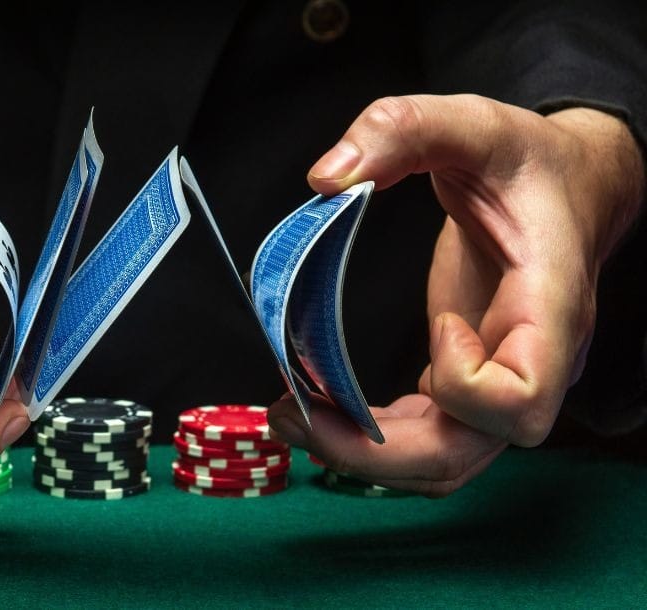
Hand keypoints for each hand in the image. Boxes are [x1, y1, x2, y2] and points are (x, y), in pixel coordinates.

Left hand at [268, 94, 644, 495]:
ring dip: (366, 457)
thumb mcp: (473, 122)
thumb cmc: (530, 162)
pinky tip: (324, 410)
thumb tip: (325, 177)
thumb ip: (403, 129)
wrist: (566, 187)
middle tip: (295, 417)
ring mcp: (499, 377)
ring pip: (444, 461)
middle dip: (375, 451)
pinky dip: (375, 439)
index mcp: (547, 306)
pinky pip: (429, 438)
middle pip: (465, 452)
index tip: (438, 323)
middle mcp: (529, 359)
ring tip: (293, 420)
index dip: (465, 380)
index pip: (524, 397)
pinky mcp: (468, 378)